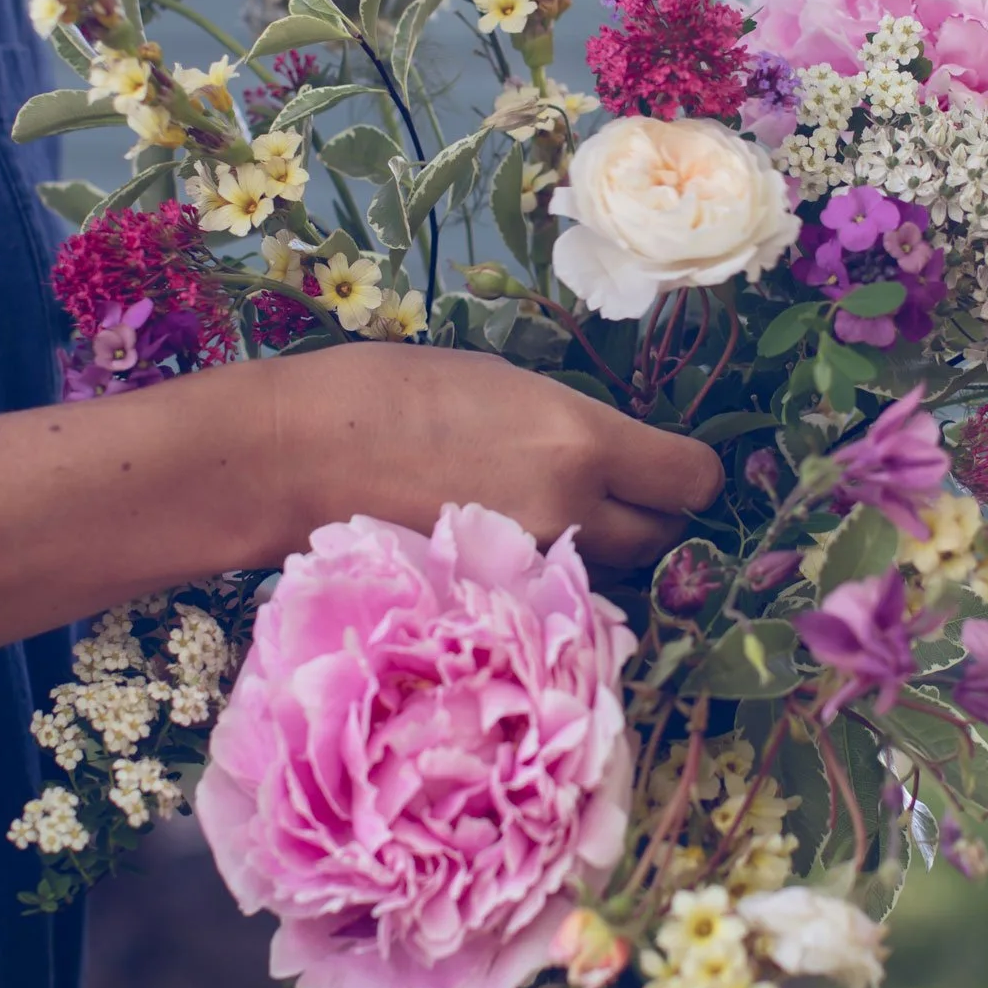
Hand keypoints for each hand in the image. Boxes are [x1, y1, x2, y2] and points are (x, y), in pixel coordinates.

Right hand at [258, 344, 723, 564]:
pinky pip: (554, 603)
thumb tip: (612, 452)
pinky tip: (511, 554)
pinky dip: (550, 585)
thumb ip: (570, 425)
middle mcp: (570, 512)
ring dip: (602, 555)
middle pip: (662, 537)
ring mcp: (530, 570)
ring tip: (551, 519)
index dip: (690, 473)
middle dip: (650, 516)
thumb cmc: (390, 392)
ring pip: (611, 577)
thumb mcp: (502, 382)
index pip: (692, 479)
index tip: (670, 464)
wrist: (295, 456)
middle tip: (613, 490)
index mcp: (578, 441)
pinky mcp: (491, 605)